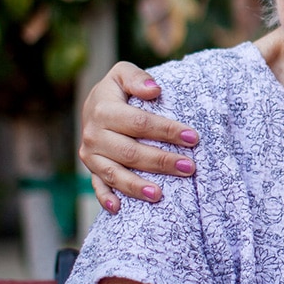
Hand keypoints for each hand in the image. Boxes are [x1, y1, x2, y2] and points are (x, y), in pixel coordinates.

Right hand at [79, 61, 198, 212]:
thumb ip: (137, 78)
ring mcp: (91, 155)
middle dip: (161, 161)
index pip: (139, 123)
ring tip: (160, 194)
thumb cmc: (118, 90)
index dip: (166, 130)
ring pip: (115, 174)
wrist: (94, 105)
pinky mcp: (91, 170)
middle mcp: (93, 134)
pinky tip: (119, 209)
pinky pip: (98, 187)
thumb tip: (154, 90)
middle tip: (190, 168)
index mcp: (103, 110)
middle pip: (130, 151)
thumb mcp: (123, 74)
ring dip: (137, 186)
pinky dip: (107, 199)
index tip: (193, 137)